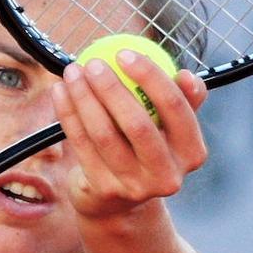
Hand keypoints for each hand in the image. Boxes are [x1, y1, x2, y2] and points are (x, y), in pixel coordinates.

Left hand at [52, 49, 207, 219]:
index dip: (151, 77)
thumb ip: (182, 100)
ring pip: (104, 135)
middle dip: (112, 88)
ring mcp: (135, 186)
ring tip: (73, 71)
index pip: (176, 108)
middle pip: (138, 124)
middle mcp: (168, 175)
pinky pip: (82, 144)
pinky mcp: (105, 190)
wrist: (121, 199)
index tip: (125, 53)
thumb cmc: (148, 146)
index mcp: (192, 152)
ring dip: (84, 98)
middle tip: (93, 63)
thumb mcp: (171, 126)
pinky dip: (68, 114)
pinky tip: (60, 92)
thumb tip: (186, 75)